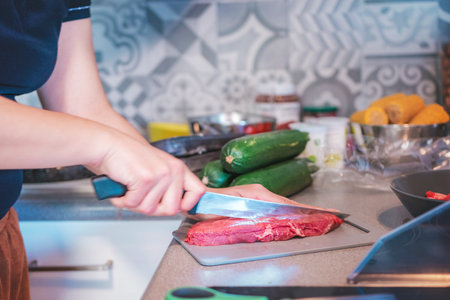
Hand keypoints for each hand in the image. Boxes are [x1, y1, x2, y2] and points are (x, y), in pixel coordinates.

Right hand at [87, 132, 205, 215]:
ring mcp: (160, 174)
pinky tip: (122, 186)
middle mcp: (173, 170)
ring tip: (129, 187)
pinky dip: (122, 200)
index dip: (188, 205)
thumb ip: (169, 187)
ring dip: (133, 203)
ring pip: (149, 209)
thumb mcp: (157, 170)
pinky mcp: (145, 179)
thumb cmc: (128, 159)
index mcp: (179, 168)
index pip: (198, 192)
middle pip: (171, 209)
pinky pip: (133, 204)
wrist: (107, 145)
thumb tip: (179, 208)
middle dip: (151, 208)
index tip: (177, 208)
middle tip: (140, 196)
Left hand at [189, 184, 338, 220]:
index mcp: (258, 193)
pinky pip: (278, 206)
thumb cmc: (213, 205)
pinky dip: (290, 211)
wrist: (201, 201)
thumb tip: (272, 213)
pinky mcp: (257, 199)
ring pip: (285, 204)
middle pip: (290, 203)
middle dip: (310, 210)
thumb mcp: (231, 209)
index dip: (306, 209)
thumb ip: (251, 211)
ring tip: (320, 216)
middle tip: (331, 215)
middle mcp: (261, 192)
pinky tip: (298, 215)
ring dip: (302, 211)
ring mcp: (260, 195)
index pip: (287, 204)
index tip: (325, 212)